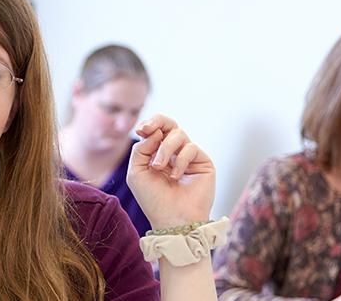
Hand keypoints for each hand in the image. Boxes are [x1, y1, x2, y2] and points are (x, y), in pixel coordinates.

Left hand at [126, 114, 214, 228]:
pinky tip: (175, 176)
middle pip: (170, 124)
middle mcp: (174, 152)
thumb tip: (155, 132)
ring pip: (178, 135)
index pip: (156, 130)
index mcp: (156, 153)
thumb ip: (140, 149)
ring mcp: (189, 156)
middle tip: (148, 129)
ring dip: (165, 149)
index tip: (140, 130)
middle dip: (158, 121)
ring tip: (158, 167)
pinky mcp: (203, 162)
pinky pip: (191, 148)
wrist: (172, 219)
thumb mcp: (137, 172)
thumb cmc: (153, 199)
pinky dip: (180, 160)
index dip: (149, 124)